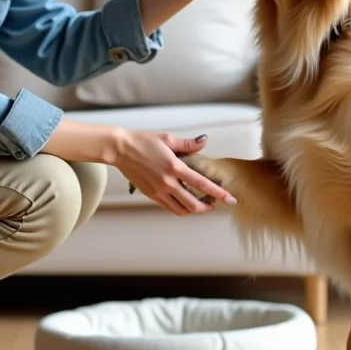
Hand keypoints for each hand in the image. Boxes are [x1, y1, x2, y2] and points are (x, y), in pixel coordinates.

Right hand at [115, 132, 235, 215]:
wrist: (120, 149)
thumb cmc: (144, 141)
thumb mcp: (168, 138)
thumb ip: (188, 144)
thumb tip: (204, 141)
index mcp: (174, 166)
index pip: (201, 184)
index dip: (218, 193)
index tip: (230, 199)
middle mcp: (167, 182)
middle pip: (193, 204)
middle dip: (208, 207)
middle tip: (217, 204)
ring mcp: (158, 191)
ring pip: (181, 210)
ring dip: (195, 211)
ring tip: (202, 205)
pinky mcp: (151, 195)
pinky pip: (170, 208)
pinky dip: (181, 209)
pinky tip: (186, 203)